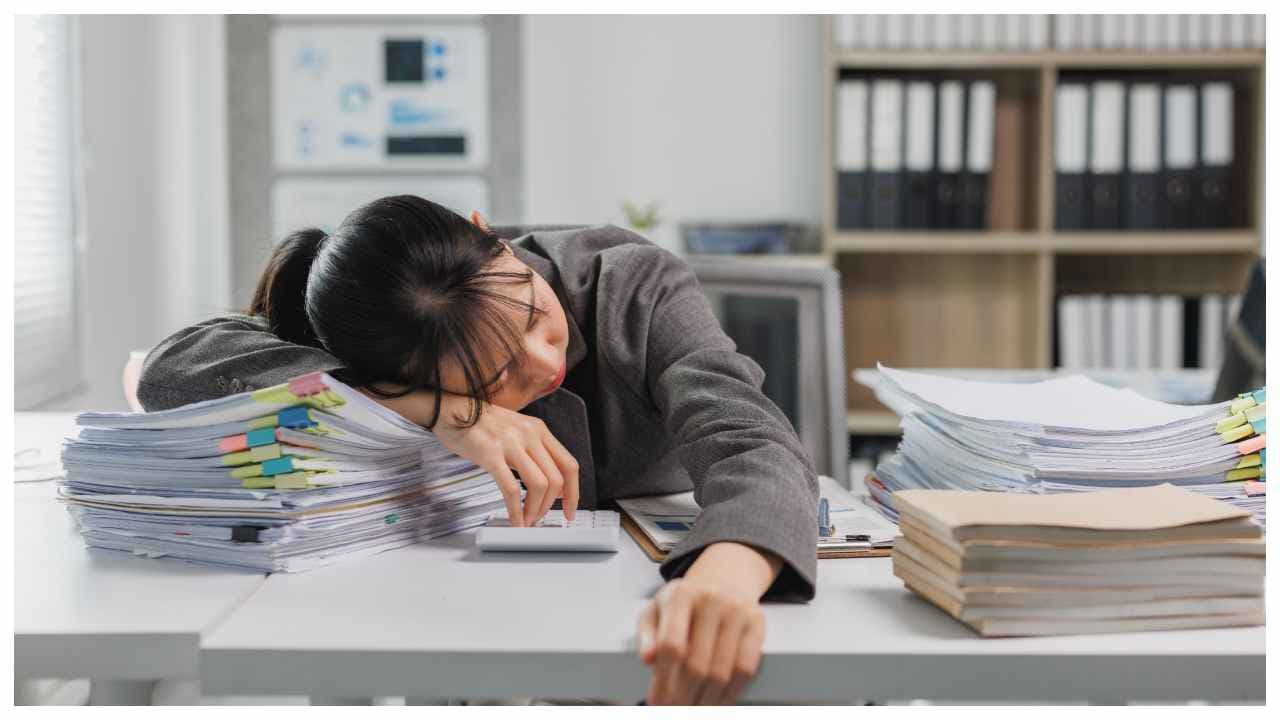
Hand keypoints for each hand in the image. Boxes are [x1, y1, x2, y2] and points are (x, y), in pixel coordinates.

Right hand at [363, 387, 578, 526]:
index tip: (569, 510)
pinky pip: (511, 489)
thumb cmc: (480, 423)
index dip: (573, 493)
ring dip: (535, 510)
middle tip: (539, 519)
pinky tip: (514, 520)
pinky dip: (516, 510)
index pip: (569, 465)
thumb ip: (533, 452)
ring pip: (539, 485)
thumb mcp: (516, 430)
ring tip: (526, 520)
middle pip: (557, 479)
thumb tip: (549, 484)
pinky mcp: (491, 454)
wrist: (449, 408)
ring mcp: (511, 443)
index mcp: (539, 430)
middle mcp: (530, 434)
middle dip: (550, 506)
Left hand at [636, 576, 765, 704]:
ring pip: (721, 672)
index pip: (671, 645)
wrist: (724, 579)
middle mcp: (712, 599)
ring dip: (706, 701)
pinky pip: (745, 669)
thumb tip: (647, 659)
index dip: (663, 680)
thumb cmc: (684, 603)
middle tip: (674, 713)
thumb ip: (648, 634)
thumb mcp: (657, 609)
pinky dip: (731, 694)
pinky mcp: (756, 624)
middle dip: (683, 698)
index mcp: (681, 595)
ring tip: (694, 711)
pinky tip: (718, 704)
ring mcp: (737, 611)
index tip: (657, 703)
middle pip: (697, 664)